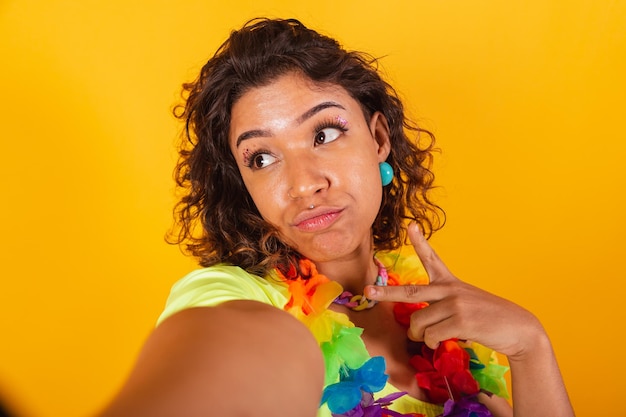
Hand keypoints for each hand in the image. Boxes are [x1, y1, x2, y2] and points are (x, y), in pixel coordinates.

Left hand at [365, 223, 544, 359]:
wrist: (518, 328)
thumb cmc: (489, 319)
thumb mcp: (466, 303)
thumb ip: (443, 306)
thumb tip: (420, 325)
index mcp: (451, 283)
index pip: (433, 258)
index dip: (420, 242)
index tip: (410, 225)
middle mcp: (450, 289)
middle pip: (409, 291)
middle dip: (385, 292)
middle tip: (368, 291)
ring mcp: (454, 304)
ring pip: (418, 322)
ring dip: (420, 335)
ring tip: (431, 339)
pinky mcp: (460, 320)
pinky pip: (431, 336)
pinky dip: (433, 343)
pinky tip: (444, 343)